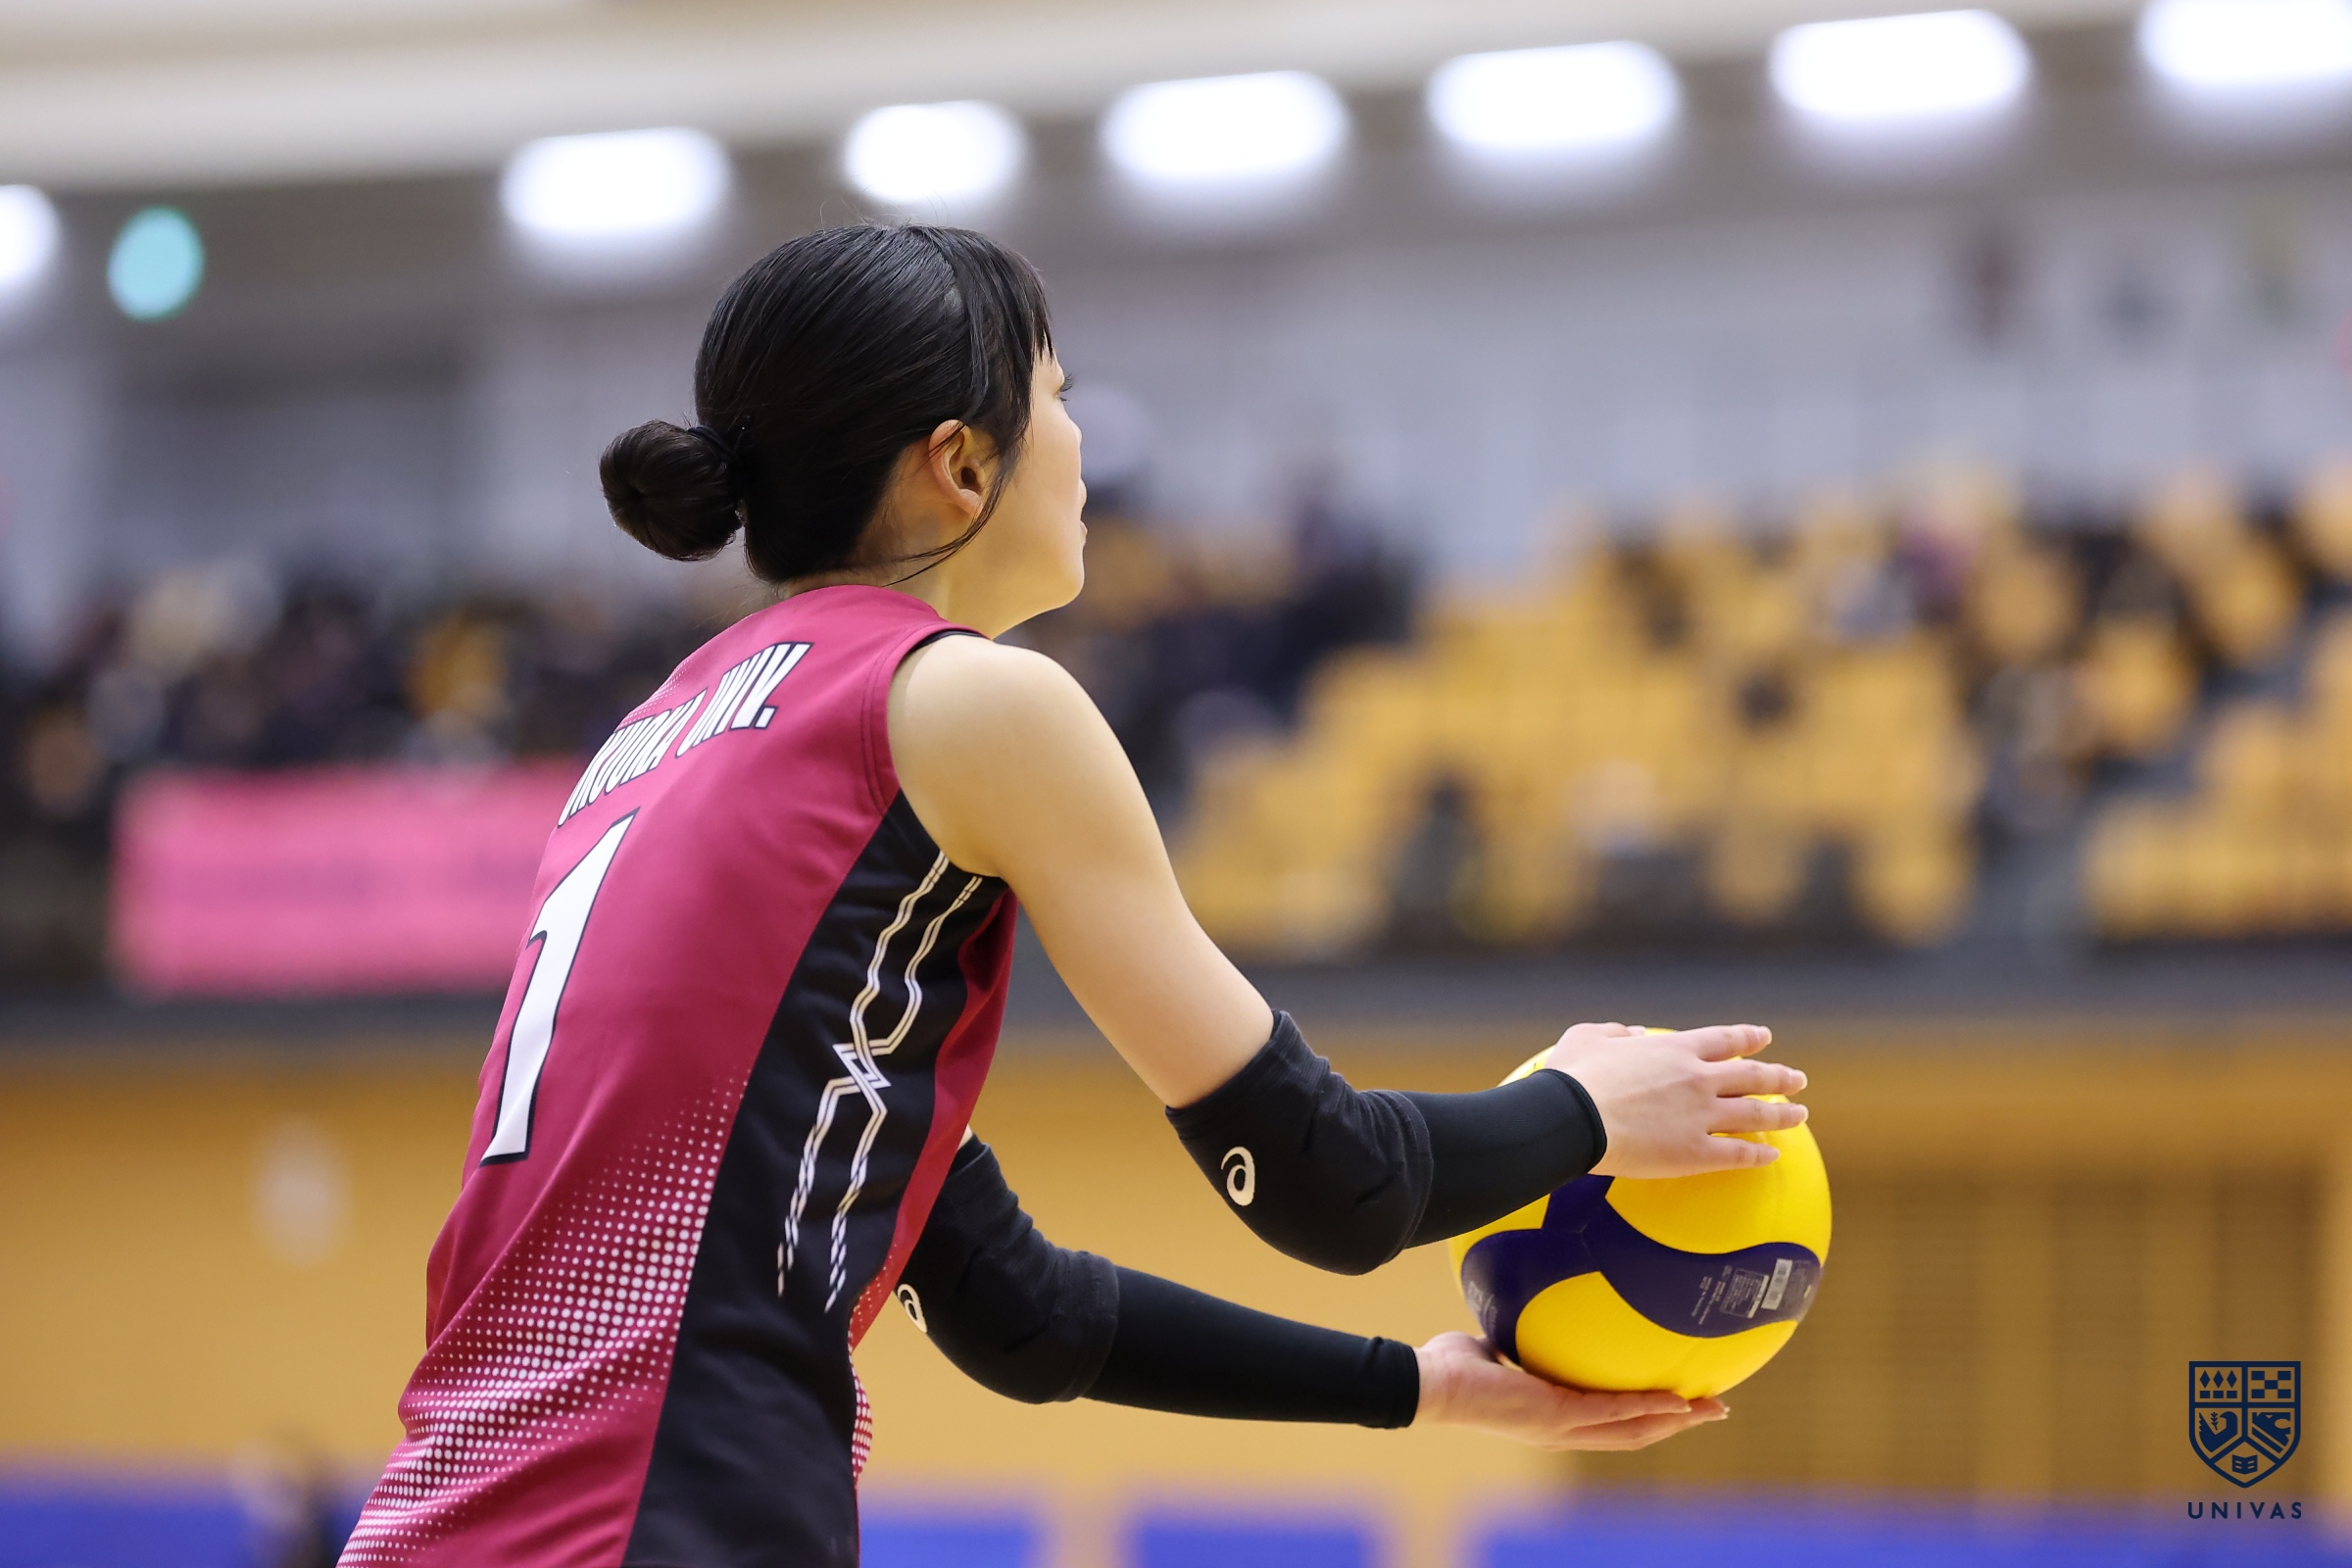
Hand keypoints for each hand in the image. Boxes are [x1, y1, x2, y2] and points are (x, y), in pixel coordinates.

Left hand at [1412, 1331, 1726, 1449]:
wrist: (1432, 1383)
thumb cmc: (1450, 1364)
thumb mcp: (1495, 1343)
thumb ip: (1517, 1332)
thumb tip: (1532, 1295)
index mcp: (1551, 1417)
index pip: (1608, 1421)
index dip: (1646, 1414)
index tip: (1677, 1399)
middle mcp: (1561, 1430)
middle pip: (1634, 1433)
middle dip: (1675, 1422)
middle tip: (1713, 1407)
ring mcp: (1561, 1427)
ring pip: (1633, 1430)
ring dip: (1675, 1419)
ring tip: (1711, 1407)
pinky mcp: (1557, 1415)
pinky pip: (1613, 1411)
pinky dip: (1648, 1407)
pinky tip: (1678, 1399)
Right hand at [1542, 1021, 1805, 1179]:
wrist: (1573, 1117)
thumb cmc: (1572, 1077)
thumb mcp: (1587, 1037)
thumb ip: (1613, 1032)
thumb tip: (1630, 1032)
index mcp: (1675, 1050)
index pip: (1724, 1040)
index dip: (1748, 1038)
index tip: (1765, 1037)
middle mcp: (1698, 1079)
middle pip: (1753, 1076)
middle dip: (1779, 1077)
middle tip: (1798, 1079)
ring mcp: (1701, 1115)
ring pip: (1755, 1113)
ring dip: (1783, 1114)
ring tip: (1801, 1115)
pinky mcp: (1696, 1151)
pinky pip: (1738, 1153)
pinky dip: (1759, 1154)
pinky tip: (1773, 1156)